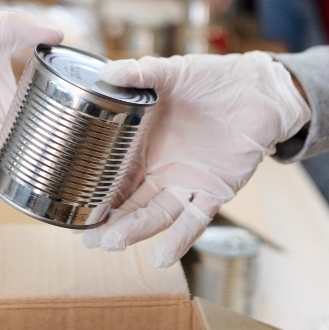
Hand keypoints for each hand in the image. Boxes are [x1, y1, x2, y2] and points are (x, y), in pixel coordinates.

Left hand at [0, 0, 62, 185]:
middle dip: (30, 162)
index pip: (31, 124)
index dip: (46, 135)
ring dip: (6, 172)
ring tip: (26, 178)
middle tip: (53, 169)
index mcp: (2, 94)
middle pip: (14, 150)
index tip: (67, 143)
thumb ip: (24, 29)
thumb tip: (59, 32)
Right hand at [82, 52, 308, 266]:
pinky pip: (195, 220)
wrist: (258, 89)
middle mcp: (160, 169)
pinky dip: (180, 239)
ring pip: (156, 213)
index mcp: (143, 145)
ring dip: (135, 230)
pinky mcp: (214, 192)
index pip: (113, 172)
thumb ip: (141, 73)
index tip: (70, 204)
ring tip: (112, 243)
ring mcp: (186, 183)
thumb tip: (105, 72)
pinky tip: (162, 257)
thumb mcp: (173, 72)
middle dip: (108, 221)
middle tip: (86, 238)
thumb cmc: (213, 79)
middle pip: (130, 202)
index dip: (93, 189)